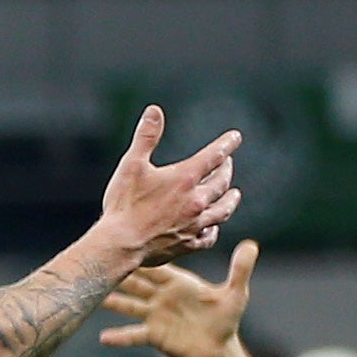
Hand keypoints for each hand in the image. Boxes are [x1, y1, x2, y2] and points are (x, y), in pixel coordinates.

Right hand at [91, 103, 243, 265]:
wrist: (120, 245)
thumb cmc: (123, 205)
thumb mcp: (131, 165)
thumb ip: (146, 136)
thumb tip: (154, 111)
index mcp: (184, 178)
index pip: (214, 156)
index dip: (226, 144)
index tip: (235, 137)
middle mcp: (195, 201)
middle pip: (221, 182)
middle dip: (226, 169)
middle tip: (227, 163)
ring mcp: (194, 224)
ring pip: (222, 210)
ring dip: (230, 200)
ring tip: (234, 194)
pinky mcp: (188, 244)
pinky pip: (209, 237)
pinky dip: (214, 229)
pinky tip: (213, 226)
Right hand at [99, 239, 256, 356]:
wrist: (219, 349)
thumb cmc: (226, 318)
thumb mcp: (235, 293)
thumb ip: (240, 269)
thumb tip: (251, 245)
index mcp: (178, 282)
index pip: (157, 266)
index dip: (142, 256)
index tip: (127, 243)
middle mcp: (162, 296)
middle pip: (137, 282)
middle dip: (121, 274)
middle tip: (101, 262)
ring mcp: (155, 315)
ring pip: (130, 305)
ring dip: (114, 301)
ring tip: (96, 297)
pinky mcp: (153, 335)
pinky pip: (133, 335)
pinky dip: (119, 337)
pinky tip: (104, 337)